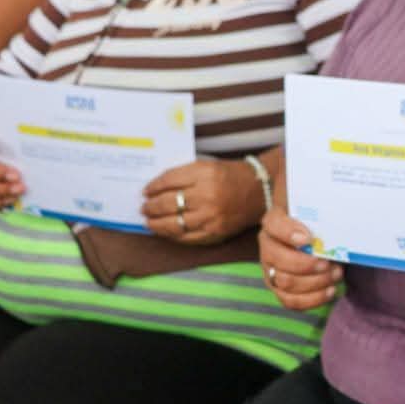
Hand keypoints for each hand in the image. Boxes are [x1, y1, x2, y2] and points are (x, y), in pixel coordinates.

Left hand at [142, 159, 262, 244]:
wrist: (260, 191)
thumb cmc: (231, 176)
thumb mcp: (207, 166)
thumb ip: (183, 175)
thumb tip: (156, 189)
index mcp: (205, 174)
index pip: (168, 181)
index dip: (153, 187)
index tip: (146, 191)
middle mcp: (207, 195)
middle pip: (168, 203)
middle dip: (151, 206)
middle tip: (144, 207)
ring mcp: (211, 216)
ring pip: (173, 223)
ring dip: (156, 223)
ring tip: (149, 221)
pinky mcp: (215, 233)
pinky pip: (186, 237)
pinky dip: (172, 235)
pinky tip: (165, 231)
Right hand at [257, 206, 342, 310]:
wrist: (314, 238)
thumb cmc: (316, 224)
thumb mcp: (317, 215)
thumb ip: (321, 218)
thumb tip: (337, 228)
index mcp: (274, 222)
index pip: (274, 224)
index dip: (288, 233)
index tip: (309, 239)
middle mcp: (268, 246)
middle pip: (278, 259)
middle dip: (306, 264)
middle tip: (328, 263)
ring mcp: (270, 270)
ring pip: (285, 282)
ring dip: (314, 282)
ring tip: (335, 274)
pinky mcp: (279, 289)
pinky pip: (291, 301)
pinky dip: (313, 299)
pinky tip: (330, 290)